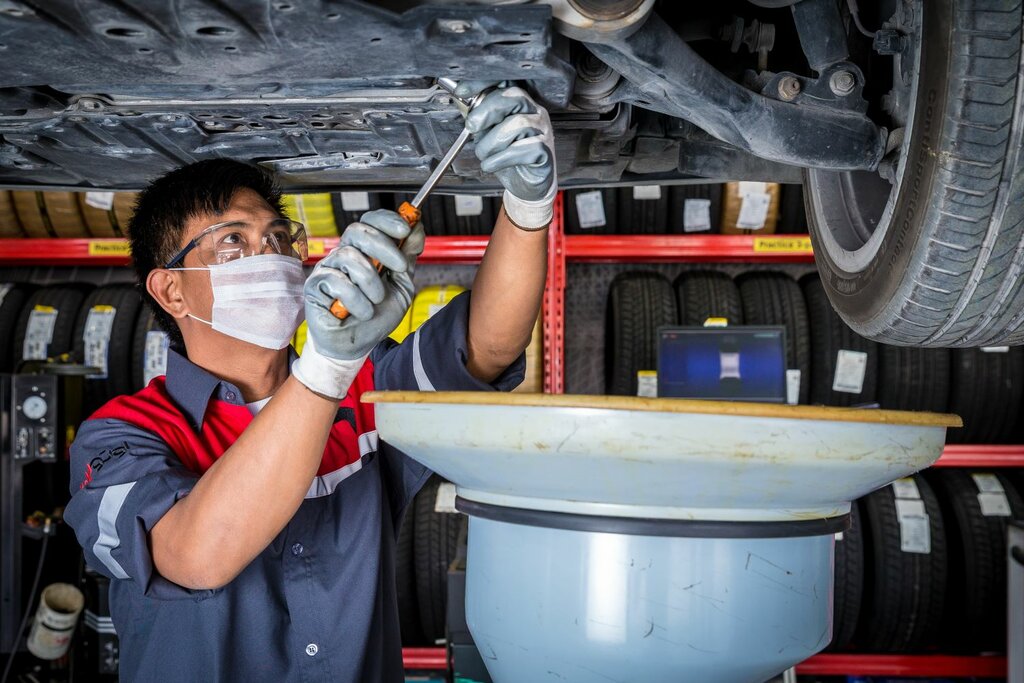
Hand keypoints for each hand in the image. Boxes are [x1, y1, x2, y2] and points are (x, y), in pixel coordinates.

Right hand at [291, 209, 424, 397]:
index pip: (370, 221)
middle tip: (400, 267)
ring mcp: (327, 269)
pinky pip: (336, 281)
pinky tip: (361, 312)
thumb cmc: (376, 316)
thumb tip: (417, 226)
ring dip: (371, 282)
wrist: (358, 346)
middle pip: (358, 231)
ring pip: (350, 257)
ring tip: (376, 301)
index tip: (405, 228)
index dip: (386, 219)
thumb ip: (408, 258)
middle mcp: (344, 255)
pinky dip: (356, 300)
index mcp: (364, 251)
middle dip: (384, 246)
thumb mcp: (401, 286)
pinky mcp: (314, 287)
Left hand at [455, 81, 556, 229]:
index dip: (483, 82)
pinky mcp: (545, 151)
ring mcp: (542, 130)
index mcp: (519, 103)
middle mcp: (534, 111)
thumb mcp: (486, 134)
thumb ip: (476, 116)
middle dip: (487, 110)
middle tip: (471, 126)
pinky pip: (524, 148)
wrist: (524, 185)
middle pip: (514, 96)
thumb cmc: (507, 157)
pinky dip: (502, 158)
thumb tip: (459, 99)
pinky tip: (491, 165)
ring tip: (483, 154)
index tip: (461, 92)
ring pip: (518, 123)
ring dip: (492, 141)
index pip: (505, 80)